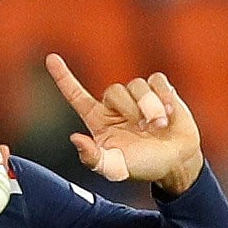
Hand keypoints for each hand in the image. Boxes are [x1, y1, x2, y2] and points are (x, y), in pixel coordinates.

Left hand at [45, 53, 203, 194]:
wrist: (177, 163)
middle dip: (130, 109)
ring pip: (137, 85)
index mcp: (99, 121)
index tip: (50, 58)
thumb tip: (75, 139)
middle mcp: (115, 106)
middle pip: (114, 90)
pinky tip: (170, 114)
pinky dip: (164, 97)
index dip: (63, 77)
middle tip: (145, 130)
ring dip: (150, 107)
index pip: (76, 95)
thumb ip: (93, 158)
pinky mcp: (160, 90)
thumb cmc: (143, 166)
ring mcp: (138, 97)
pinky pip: (157, 80)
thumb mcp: (115, 168)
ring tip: (160, 127)